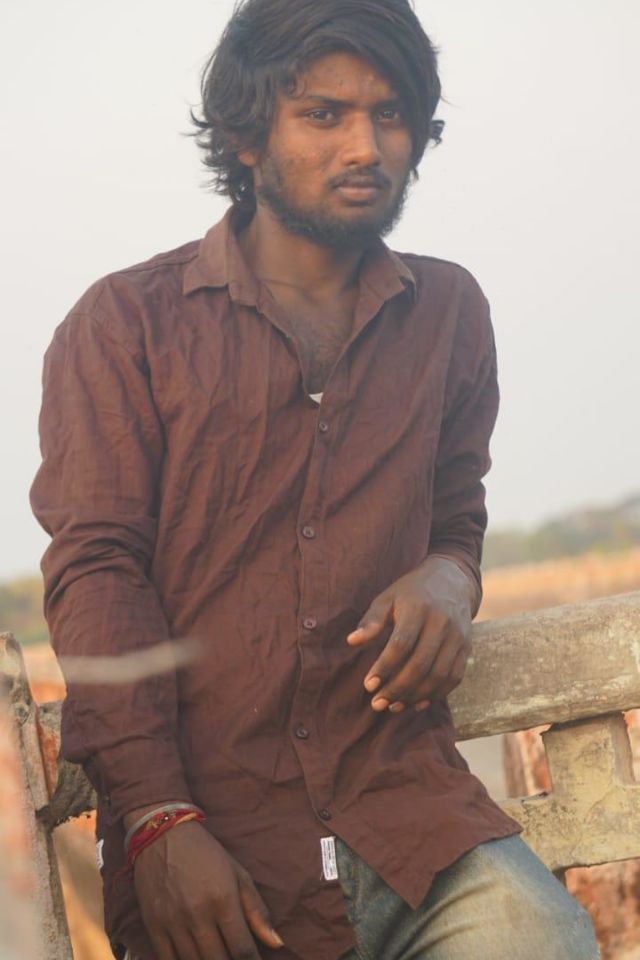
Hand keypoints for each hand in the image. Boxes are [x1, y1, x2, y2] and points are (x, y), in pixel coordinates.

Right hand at [132, 820, 283, 959]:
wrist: (163, 835)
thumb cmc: (206, 854)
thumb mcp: (238, 874)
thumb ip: (257, 911)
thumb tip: (277, 944)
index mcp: (223, 899)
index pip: (242, 949)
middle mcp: (198, 914)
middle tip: (235, 957)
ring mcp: (173, 922)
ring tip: (218, 955)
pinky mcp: (153, 926)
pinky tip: (194, 958)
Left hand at [347, 556, 473, 712]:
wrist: (452, 580)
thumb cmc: (411, 592)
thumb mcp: (388, 598)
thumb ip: (371, 620)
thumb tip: (351, 641)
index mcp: (418, 609)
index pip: (401, 644)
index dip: (384, 667)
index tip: (368, 686)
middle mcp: (442, 623)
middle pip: (420, 664)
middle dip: (397, 689)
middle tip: (378, 704)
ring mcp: (458, 636)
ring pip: (438, 675)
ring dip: (415, 696)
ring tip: (394, 707)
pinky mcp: (467, 647)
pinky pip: (454, 677)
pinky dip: (436, 694)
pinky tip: (417, 703)